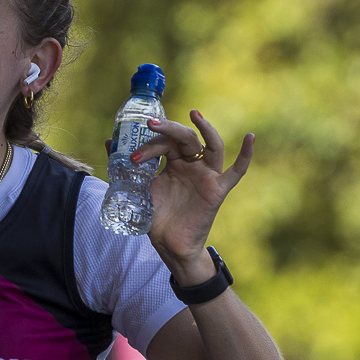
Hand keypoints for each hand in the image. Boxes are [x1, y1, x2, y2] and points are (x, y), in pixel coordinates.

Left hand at [134, 110, 254, 284]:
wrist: (168, 245)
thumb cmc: (157, 217)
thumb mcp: (139, 188)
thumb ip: (126, 167)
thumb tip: (109, 142)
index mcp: (175, 163)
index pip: (166, 144)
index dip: (149, 146)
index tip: (132, 157)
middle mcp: (193, 166)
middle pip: (186, 139)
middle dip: (169, 130)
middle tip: (150, 124)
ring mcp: (207, 176)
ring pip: (212, 146)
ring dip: (205, 129)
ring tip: (194, 114)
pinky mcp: (218, 190)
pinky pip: (236, 172)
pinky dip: (246, 155)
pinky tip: (250, 138)